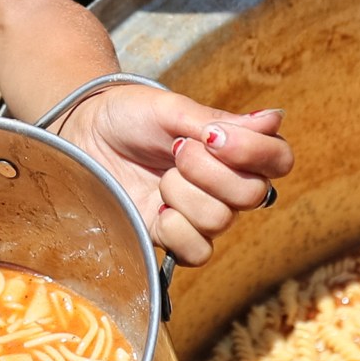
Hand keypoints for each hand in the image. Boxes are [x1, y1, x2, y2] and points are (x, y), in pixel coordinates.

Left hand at [56, 90, 288, 264]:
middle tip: (175, 150)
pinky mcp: (168, 237)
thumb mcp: (172, 109)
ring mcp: (197, 214)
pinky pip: (196, 251)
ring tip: (160, 175)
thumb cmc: (128, 115)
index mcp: (233, 151)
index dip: (254, 152)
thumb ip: (220, 120)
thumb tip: (274, 118)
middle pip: (252, 195)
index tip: (214, 135)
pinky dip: (176, 228)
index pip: (278, 160)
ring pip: (220, 221)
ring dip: (185, 194)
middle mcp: (224, 186)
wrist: (82, 132)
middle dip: (209, 170)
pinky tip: (156, 207)